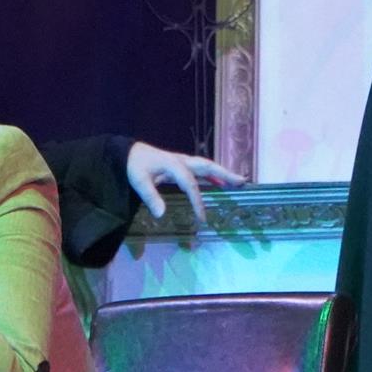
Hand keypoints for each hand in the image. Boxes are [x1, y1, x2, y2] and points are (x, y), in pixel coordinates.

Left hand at [126, 142, 244, 220]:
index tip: (202, 218)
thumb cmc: (134, 166)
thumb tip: (162, 215)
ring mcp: (182, 162)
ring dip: (222, 173)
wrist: (129, 153)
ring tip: (238, 181)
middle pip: (207, 166)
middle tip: (242, 181)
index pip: (190, 183)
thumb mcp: (139, 181)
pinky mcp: (181, 165)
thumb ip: (151, 197)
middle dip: (224, 174)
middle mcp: (181, 160)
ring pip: (206, 166)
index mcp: (173, 164)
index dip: (197, 200)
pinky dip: (213, 175)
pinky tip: (220, 182)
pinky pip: (201, 170)